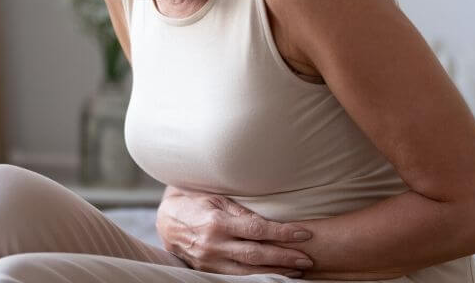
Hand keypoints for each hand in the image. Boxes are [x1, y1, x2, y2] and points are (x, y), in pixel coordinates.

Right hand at [156, 186, 313, 277]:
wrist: (166, 220)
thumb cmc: (195, 203)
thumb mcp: (218, 199)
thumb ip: (242, 211)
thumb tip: (271, 222)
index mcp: (217, 222)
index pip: (258, 230)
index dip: (283, 233)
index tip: (304, 234)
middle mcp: (214, 244)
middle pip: (257, 255)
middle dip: (285, 257)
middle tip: (308, 258)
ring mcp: (210, 260)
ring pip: (249, 272)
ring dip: (276, 271)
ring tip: (297, 269)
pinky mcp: (207, 270)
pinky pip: (236, 278)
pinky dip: (257, 277)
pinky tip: (274, 275)